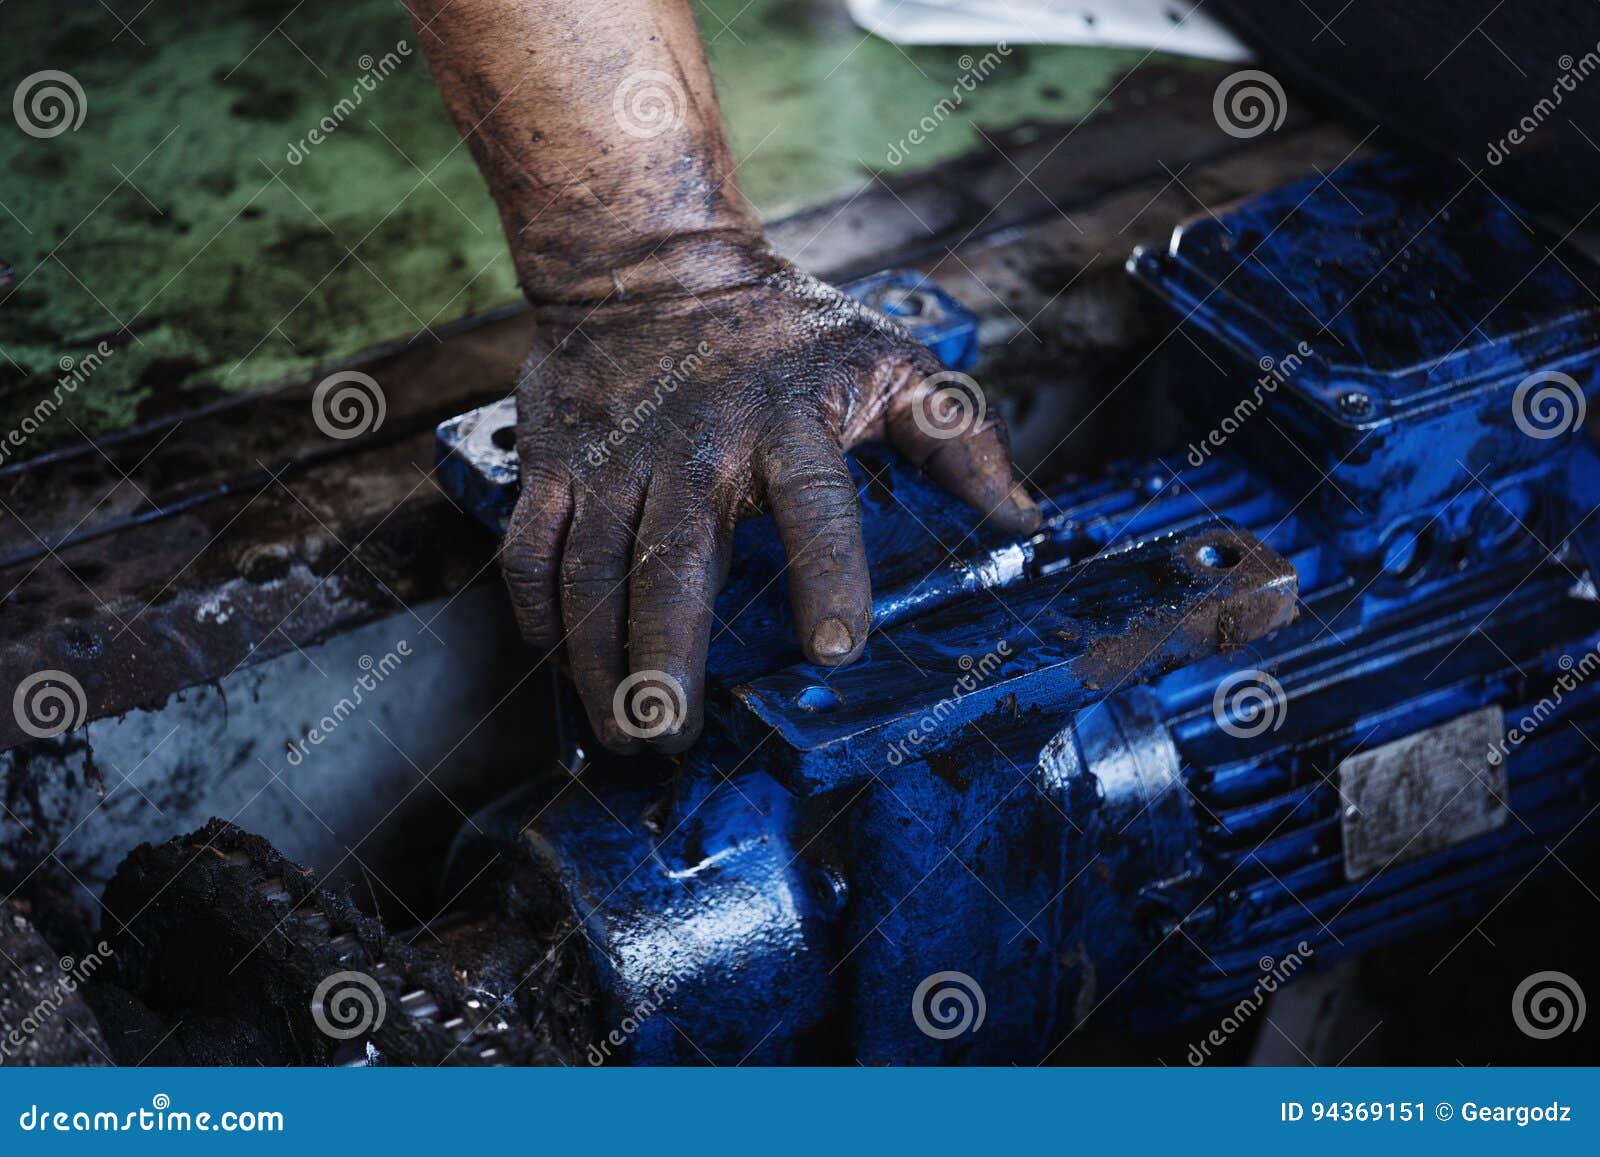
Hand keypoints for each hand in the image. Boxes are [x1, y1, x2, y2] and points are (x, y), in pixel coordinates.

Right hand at [501, 251, 1039, 754]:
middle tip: (674, 734)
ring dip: (600, 658)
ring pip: (596, 571)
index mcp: (789, 424)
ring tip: (625, 729)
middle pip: (676, 562)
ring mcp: (618, 458)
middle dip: (669, 655)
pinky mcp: (558, 463)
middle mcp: (697, 447)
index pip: (815, 504)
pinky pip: (535, 549)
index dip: (828, 575)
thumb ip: (957, 437)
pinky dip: (541, 615)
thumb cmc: (782, 327)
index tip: (834, 649)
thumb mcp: (888, 359)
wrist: (652, 262)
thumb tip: (1024, 522)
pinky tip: (562, 665)